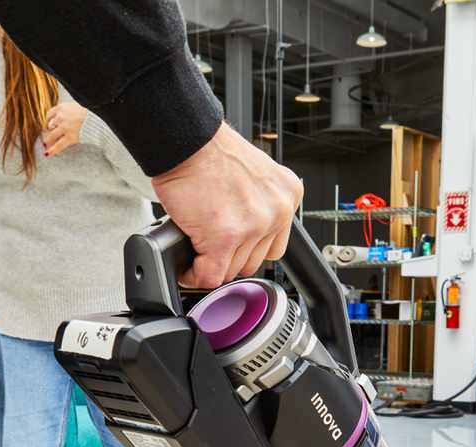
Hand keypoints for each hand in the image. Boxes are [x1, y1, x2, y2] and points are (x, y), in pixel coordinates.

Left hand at [42, 102, 88, 157]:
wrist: (97, 117)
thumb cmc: (89, 112)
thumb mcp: (75, 105)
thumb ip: (68, 110)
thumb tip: (65, 115)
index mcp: (61, 108)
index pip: (49, 115)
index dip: (47, 121)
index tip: (47, 126)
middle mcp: (61, 117)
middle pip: (49, 126)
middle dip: (46, 132)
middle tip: (46, 136)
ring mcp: (65, 128)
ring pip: (51, 136)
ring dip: (48, 141)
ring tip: (46, 145)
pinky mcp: (70, 137)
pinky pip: (59, 145)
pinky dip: (52, 151)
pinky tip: (47, 154)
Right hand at [152, 123, 302, 287]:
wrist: (188, 141)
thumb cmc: (210, 152)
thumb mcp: (254, 175)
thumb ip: (258, 204)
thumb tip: (248, 234)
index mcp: (286, 195)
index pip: (273, 245)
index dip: (248, 249)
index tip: (233, 246)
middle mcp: (276, 212)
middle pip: (253, 261)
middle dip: (229, 256)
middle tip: (210, 243)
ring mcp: (252, 226)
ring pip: (232, 270)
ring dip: (211, 263)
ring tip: (198, 245)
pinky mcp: (225, 238)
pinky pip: (210, 275)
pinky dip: (195, 274)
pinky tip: (189, 265)